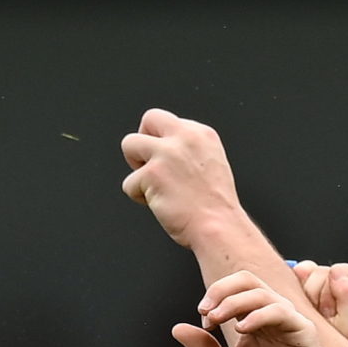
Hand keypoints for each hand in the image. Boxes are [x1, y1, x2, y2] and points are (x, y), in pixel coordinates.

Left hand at [120, 110, 242, 245]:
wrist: (219, 226)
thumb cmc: (215, 207)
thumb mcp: (211, 164)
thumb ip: (189, 150)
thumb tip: (163, 150)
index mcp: (201, 134)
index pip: (168, 122)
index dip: (162, 142)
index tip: (166, 162)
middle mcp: (184, 137)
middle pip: (149, 119)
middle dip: (143, 142)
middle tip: (149, 166)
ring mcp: (166, 154)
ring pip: (129, 144)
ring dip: (136, 167)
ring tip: (152, 186)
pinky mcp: (151, 174)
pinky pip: (129, 184)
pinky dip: (139, 197)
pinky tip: (159, 204)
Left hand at [173, 273, 332, 346]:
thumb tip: (177, 328)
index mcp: (253, 317)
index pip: (234, 287)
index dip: (215, 296)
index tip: (204, 320)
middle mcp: (271, 312)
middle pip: (246, 280)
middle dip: (221, 290)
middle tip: (206, 311)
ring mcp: (288, 319)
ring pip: (260, 293)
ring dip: (233, 302)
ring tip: (217, 320)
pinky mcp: (302, 330)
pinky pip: (280, 311)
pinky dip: (257, 315)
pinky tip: (241, 329)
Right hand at [291, 261, 347, 346]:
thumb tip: (340, 274)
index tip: (347, 304)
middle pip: (344, 271)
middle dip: (331, 292)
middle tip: (328, 316)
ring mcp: (330, 287)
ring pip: (322, 271)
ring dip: (314, 291)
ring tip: (316, 314)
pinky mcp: (309, 284)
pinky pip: (304, 270)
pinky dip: (301, 281)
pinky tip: (304, 304)